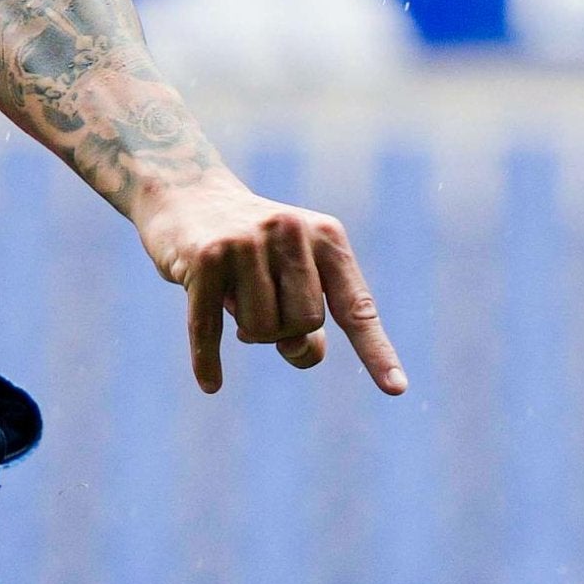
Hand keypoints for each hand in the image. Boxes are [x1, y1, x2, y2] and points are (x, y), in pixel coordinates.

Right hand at [135, 180, 408, 396]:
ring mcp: (246, 242)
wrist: (186, 194)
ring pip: (262, 329)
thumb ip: (305, 314)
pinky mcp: (205, 256)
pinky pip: (210, 327)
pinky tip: (212, 384)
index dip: (375, 351)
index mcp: (326, 237)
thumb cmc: (250, 247)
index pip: (356, 307)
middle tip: (260, 309)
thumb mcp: (289, 274)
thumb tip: (303, 351)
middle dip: (283, 332)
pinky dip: (209, 359)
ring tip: (232, 298)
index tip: (396, 390)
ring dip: (247, 331)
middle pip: (305, 325)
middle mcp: (291, 232)